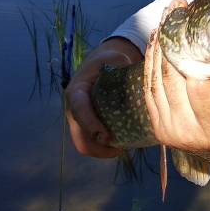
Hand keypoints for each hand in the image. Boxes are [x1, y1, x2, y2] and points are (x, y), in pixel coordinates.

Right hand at [66, 37, 142, 157]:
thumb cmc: (109, 62)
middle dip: (99, 147)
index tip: (106, 136)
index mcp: (77, 91)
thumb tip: (136, 74)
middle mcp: (73, 109)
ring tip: (124, 148)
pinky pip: (91, 144)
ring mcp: (79, 120)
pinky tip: (123, 143)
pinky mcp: (86, 126)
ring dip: (103, 151)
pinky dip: (105, 149)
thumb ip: (123, 65)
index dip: (90, 124)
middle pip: (80, 136)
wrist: (102, 65)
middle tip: (122, 148)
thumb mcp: (115, 59)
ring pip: (85, 145)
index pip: (79, 109)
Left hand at [142, 0, 209, 157]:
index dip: (195, 53)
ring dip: (158, 45)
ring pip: (156, 80)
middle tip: (177, 6)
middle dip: (172, 38)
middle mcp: (187, 130)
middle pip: (172, 77)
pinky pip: (149, 88)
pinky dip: (150, 62)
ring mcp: (169, 130)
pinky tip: (155, 40)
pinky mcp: (158, 125)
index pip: (199, 84)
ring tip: (165, 16)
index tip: (195, 22)